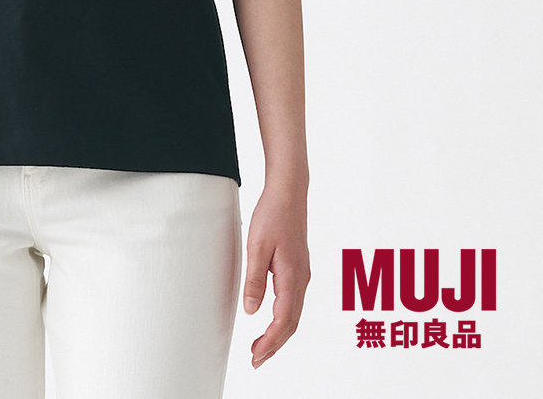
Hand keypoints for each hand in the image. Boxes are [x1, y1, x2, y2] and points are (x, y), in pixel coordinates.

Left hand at [242, 182, 309, 368]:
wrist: (289, 192)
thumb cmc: (272, 215)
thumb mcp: (257, 247)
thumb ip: (255, 280)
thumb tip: (251, 311)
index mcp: (292, 278)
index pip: (283, 321)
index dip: (270, 342)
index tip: (256, 357)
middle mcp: (302, 279)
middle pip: (291, 323)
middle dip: (275, 344)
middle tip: (256, 360)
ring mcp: (302, 274)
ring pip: (294, 313)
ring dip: (279, 333)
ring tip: (261, 346)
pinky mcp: (298, 267)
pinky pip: (293, 301)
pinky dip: (284, 317)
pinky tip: (272, 319)